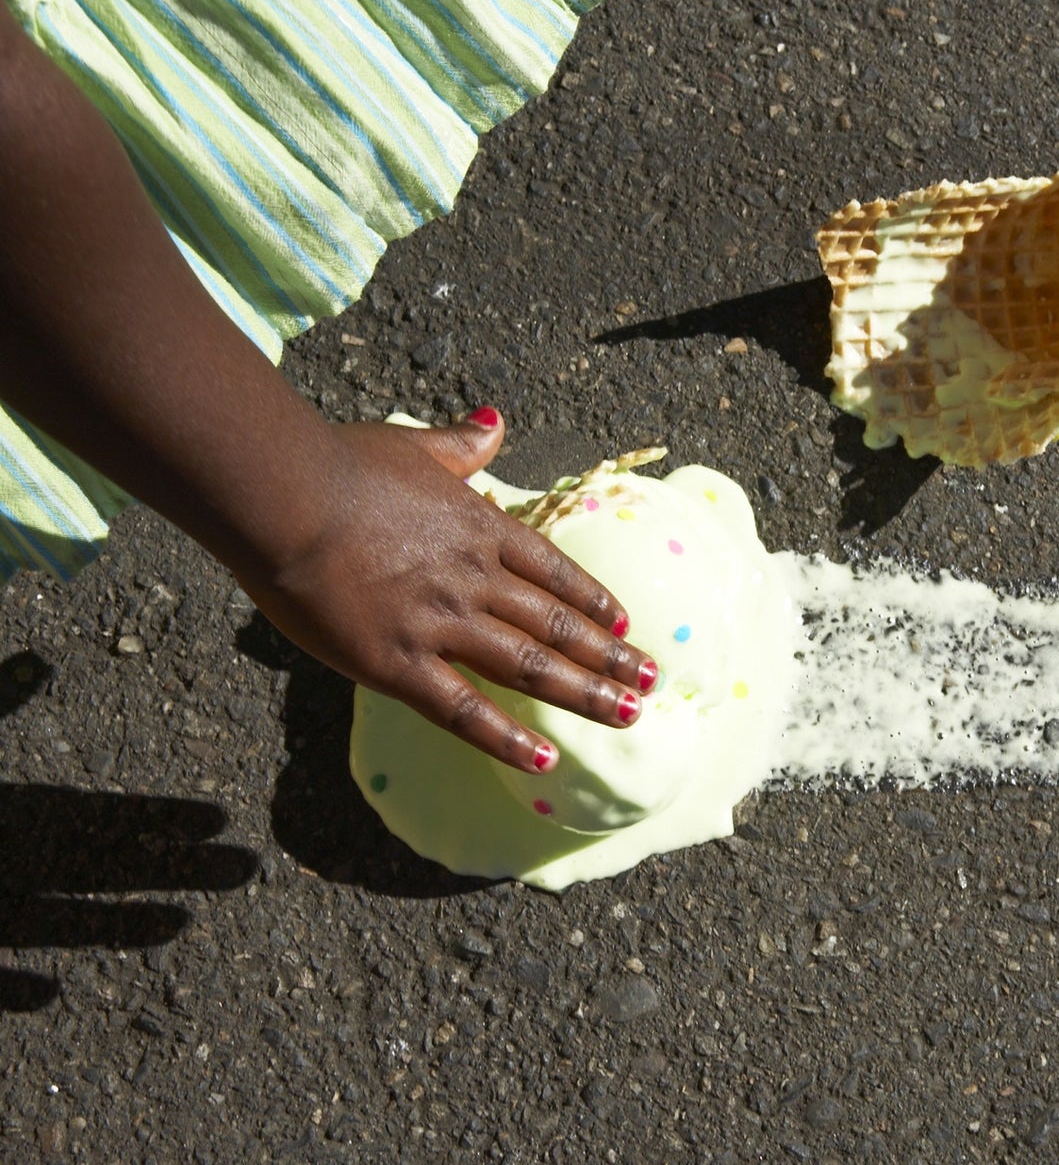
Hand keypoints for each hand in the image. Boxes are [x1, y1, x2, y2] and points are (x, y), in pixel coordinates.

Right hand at [234, 409, 655, 773]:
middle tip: (650, 679)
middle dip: (609, 655)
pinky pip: (464, 711)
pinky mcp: (399, 664)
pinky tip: (545, 760)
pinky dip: (507, 739)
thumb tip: (494, 420)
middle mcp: (475, 580)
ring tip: (628, 714)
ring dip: (585, 693)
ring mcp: (442, 624)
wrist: (287, 494)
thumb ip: (459, 445)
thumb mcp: (413, 445)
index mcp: (480, 529)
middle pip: (557, 624)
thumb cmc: (338, 465)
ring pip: (530, 667)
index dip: (592, 600)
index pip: (552, 572)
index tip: (624, 623)